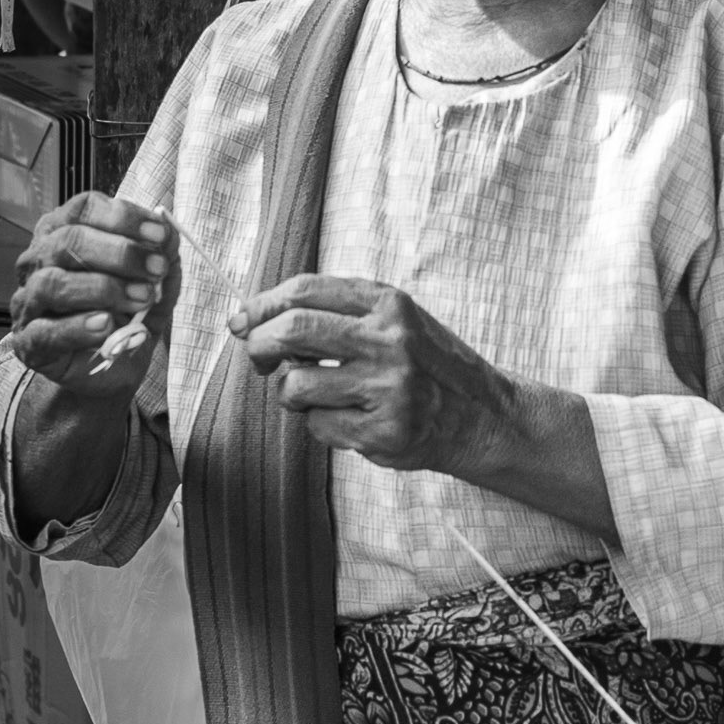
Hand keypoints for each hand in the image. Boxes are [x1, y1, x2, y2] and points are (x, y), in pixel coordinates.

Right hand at [8, 192, 178, 399]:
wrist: (108, 374)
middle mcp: (38, 262)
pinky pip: (46, 331)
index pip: (83, 209)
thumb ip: (161, 262)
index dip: (123, 217)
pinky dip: (79, 326)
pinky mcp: (29, 343)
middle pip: (68, 241)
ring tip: (140, 300)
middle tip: (156, 270)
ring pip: (53, 283)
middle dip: (120, 253)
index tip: (161, 234)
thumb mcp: (153, 288)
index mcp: (64, 234)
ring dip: (103, 288)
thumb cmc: (125, 320)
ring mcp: (29, 302)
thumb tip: (171, 236)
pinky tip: (106, 325)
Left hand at [227, 274, 513, 473]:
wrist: (483, 416)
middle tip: (257, 357)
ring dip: (291, 393)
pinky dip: (320, 424)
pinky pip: (319, 426)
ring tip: (314, 394)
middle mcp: (391, 341)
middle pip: (293, 331)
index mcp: (390, 304)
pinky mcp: (384, 432)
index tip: (241, 319)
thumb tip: (257, 320)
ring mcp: (389, 389)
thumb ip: (339, 313)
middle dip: (259, 345)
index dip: (262, 304)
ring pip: (296, 385)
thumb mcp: (397, 320)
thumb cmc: (428, 365)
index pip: (306, 291)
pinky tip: (347, 419)